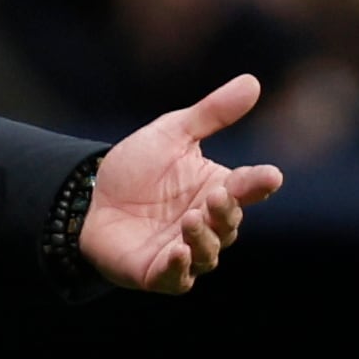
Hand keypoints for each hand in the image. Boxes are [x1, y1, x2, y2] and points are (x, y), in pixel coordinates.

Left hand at [79, 74, 285, 294]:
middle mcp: (208, 225)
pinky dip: (178, 268)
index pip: (247, 189)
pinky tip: (175, 253)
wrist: (89, 196)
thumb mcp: (173, 133)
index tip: (270, 176)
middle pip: (229, 223)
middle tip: (215, 197)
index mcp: (217, 191)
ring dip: (203, 239)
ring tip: (191, 219)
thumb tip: (252, 81)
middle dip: (225, 212)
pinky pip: (176, 278)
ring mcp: (184, 251)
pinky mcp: (157, 272)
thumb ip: (211, 113)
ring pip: (208, 253)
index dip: (258, 184)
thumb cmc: (138, 168)